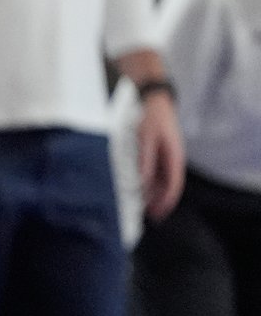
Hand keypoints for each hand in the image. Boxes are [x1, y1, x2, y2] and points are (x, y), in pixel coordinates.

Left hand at [137, 93, 184, 219]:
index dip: (167, 201)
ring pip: (162, 180)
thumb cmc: (152, 117)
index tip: (159, 213)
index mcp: (174, 156)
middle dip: (160, 201)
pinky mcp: (158, 152)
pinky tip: (141, 188)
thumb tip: (142, 181)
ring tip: (144, 206)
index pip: (174, 184)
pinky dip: (150, 181)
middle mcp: (172, 158)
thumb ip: (145, 160)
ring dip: (154, 193)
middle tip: (150, 216)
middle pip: (168, 185)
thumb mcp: (146, 138)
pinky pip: (156, 171)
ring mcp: (166, 155)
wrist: (154, 100)